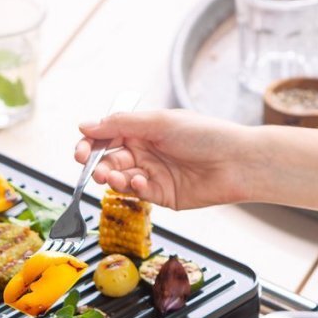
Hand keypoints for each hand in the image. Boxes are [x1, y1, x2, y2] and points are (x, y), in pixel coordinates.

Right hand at [74, 110, 256, 209]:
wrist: (237, 163)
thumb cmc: (205, 135)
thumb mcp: (159, 122)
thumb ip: (120, 124)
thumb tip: (85, 125)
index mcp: (143, 129)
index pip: (106, 137)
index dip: (90, 145)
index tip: (80, 153)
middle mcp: (145, 151)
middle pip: (108, 160)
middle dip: (98, 166)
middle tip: (97, 172)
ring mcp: (151, 173)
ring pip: (119, 179)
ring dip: (114, 179)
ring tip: (118, 179)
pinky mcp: (160, 194)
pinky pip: (137, 193)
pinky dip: (134, 188)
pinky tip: (141, 182)